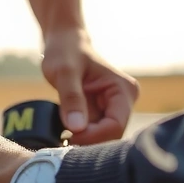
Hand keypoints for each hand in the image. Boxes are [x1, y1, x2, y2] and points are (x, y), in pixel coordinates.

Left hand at [41, 28, 139, 144]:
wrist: (64, 43)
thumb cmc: (65, 51)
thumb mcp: (64, 71)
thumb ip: (71, 98)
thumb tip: (76, 128)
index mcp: (123, 89)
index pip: (115, 125)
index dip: (93, 136)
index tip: (68, 136)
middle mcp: (123, 101)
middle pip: (111, 135)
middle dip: (88, 140)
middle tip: (61, 140)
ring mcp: (113, 108)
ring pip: (102, 136)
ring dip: (82, 140)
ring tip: (60, 136)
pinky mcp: (101, 112)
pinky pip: (93, 131)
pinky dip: (79, 135)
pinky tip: (63, 134)